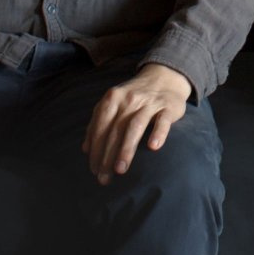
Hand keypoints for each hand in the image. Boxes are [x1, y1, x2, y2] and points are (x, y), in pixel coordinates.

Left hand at [82, 63, 192, 185]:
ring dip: (126, 148)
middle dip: (107, 155)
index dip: (95, 148)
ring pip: (135, 126)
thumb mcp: (113, 102)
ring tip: (120, 169)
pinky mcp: (168, 107)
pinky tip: (153, 147)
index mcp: (112, 98)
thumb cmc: (135, 96)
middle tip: (104, 177)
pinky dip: (158, 133)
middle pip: (115, 130)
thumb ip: (98, 122)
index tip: (94, 169)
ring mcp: (149, 102)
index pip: (100, 126)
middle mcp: (129, 99)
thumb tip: (85, 148)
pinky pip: (162, 120)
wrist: (165, 76)